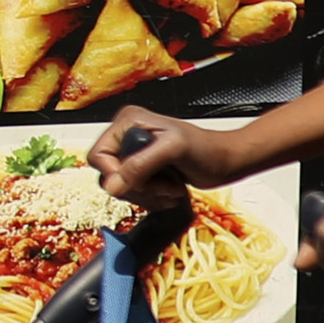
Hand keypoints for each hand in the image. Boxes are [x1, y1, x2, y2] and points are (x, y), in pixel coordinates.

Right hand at [90, 110, 240, 210]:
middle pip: (109, 175)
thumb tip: (112, 185)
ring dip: (147, 196)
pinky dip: (151, 200)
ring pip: (121, 189)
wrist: (224, 161)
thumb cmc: (207, 148)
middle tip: (163, 184)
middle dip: (137, 187)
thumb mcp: (173, 150)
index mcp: (128, 122)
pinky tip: (169, 192)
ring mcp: (134, 156)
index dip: (115, 174)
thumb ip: (141, 165)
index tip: (140, 182)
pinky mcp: (143, 172)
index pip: (99, 155)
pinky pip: (133, 194)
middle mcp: (126, 137)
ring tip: (171, 188)